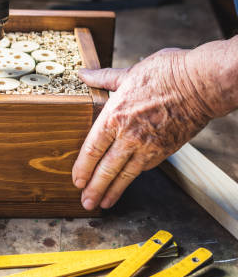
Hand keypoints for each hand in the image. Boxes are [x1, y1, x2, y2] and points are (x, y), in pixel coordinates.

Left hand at [72, 48, 214, 209]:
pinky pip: (143, 168)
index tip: (76, 179)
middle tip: (86, 202)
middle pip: (106, 168)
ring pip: (125, 174)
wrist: (199, 84)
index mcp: (115, 114)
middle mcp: (128, 135)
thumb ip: (103, 78)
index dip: (83, 167)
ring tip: (102, 203)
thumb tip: (83, 73)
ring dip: (112, 191)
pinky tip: (125, 183)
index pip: (92, 148)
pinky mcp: (164, 150)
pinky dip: (132, 178)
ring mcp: (148, 145)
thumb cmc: (165, 73)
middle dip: (94, 188)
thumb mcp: (128, 73)